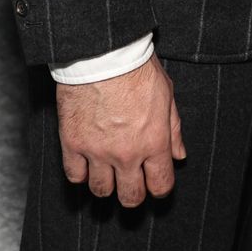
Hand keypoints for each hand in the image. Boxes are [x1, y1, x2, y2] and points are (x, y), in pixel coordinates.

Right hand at [56, 53, 185, 207]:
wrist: (102, 54)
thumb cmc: (136, 68)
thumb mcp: (166, 94)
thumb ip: (173, 129)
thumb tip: (179, 155)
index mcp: (154, 142)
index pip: (160, 185)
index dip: (159, 188)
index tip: (155, 182)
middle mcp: (127, 153)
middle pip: (130, 197)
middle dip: (133, 193)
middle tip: (131, 181)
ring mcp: (97, 151)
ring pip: (101, 191)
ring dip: (106, 184)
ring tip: (108, 171)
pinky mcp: (73, 143)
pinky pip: (74, 176)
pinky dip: (81, 173)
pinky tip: (87, 162)